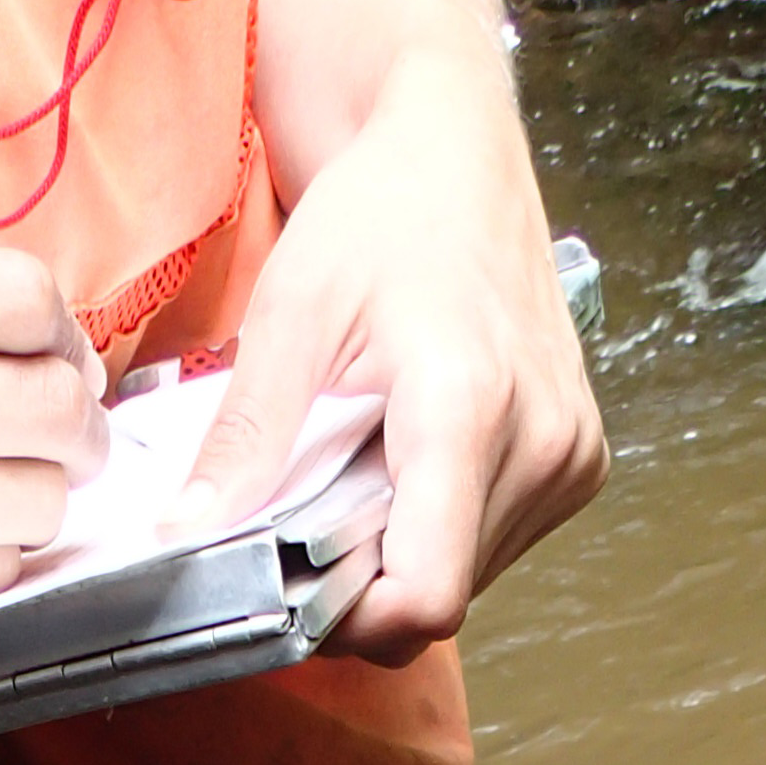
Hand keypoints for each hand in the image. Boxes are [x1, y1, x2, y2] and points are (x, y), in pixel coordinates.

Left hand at [176, 0, 604, 661]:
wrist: (454, 148)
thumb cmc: (376, 213)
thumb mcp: (290, 314)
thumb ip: (245, 438)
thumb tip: (184, 537)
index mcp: (470, 406)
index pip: (424, 597)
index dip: (351, 616)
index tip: (295, 581)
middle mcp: (543, 440)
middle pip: (437, 594)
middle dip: (364, 578)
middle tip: (313, 504)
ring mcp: (572, 454)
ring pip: (466, 579)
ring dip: (400, 552)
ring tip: (365, 465)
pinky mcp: (581, 459)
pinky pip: (496, 544)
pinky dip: (440, 526)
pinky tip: (410, 458)